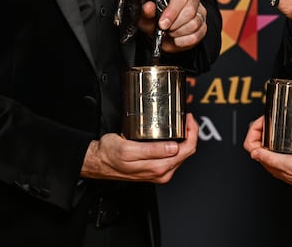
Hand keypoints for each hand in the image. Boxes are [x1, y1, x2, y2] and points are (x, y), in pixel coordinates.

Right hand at [81, 113, 198, 183]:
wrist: (99, 162)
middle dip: (191, 134)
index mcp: (159, 168)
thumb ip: (152, 150)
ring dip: (184, 139)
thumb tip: (173, 147)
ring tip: (182, 124)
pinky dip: (177, 144)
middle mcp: (162, 173)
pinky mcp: (155, 169)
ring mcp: (160, 172)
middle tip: (187, 118)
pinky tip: (173, 135)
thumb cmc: (109, 155)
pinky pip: (173, 157)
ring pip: (182, 155)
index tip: (189, 119)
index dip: (192, 132)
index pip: (187, 150)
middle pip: (187, 152)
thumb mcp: (128, 149)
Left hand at [136, 0, 206, 52]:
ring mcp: (200, 12)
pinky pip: (197, 35)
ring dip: (179, 32)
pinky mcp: (203, 26)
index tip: (162, 24)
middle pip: (190, 11)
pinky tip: (177, 39)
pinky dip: (184, 41)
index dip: (171, 12)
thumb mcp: (148, 17)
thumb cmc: (156, 22)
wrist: (163, 35)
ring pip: (194, 23)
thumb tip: (148, 7)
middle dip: (175, 24)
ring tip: (171, 33)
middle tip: (166, 29)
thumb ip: (147, 12)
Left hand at [243, 116, 291, 201]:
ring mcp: (284, 162)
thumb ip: (272, 160)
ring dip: (268, 132)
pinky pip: (278, 148)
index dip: (253, 131)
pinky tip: (285, 132)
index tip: (263, 122)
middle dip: (259, 129)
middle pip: (257, 144)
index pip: (251, 147)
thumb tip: (254, 153)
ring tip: (274, 122)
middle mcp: (276, 165)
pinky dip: (277, 137)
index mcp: (273, 166)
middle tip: (268, 119)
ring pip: (267, 145)